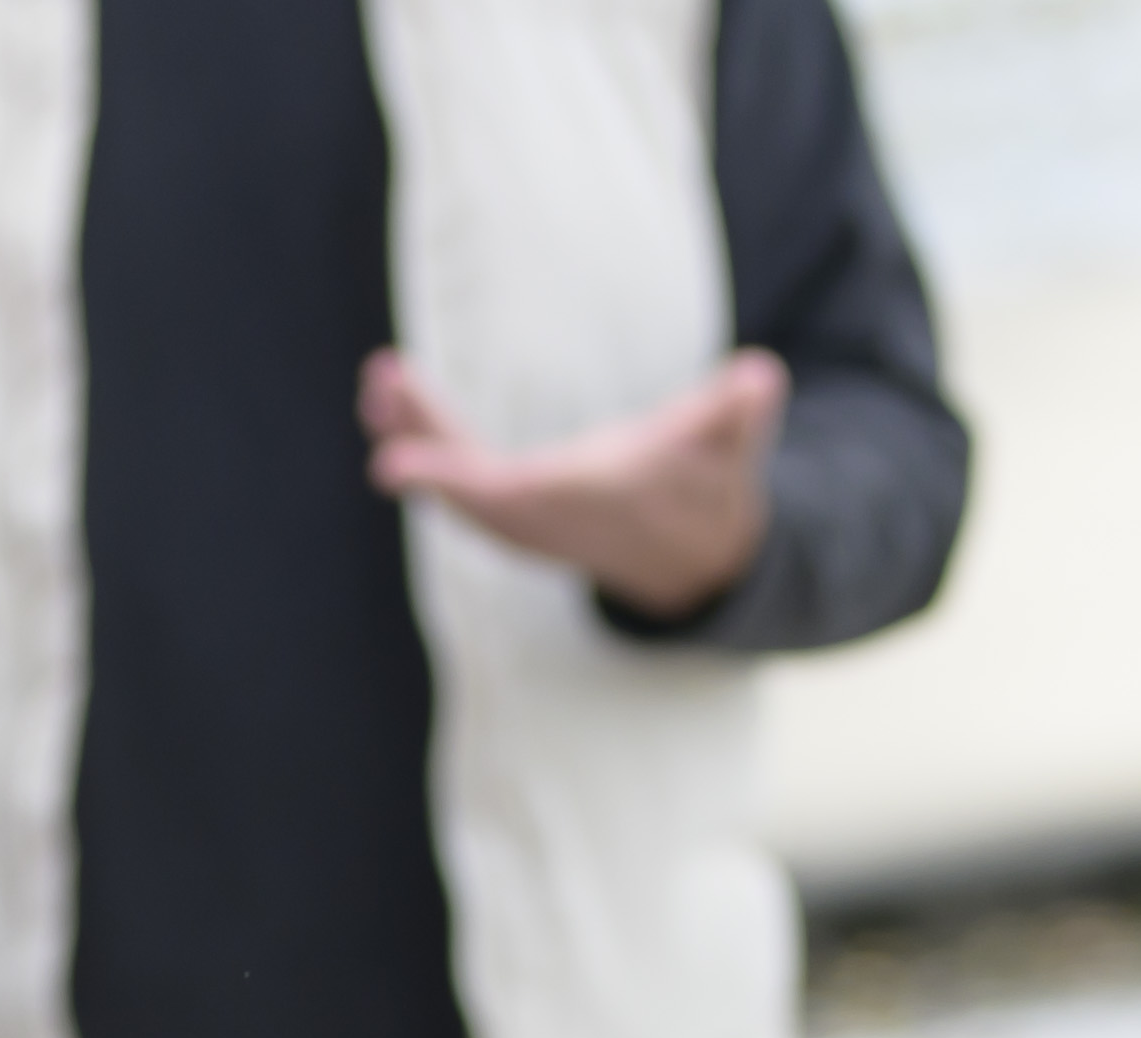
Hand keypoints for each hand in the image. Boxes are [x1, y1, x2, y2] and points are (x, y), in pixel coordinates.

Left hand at [358, 344, 783, 625]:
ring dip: (417, 429)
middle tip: (382, 383)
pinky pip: (463, 471)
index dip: (449, 479)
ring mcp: (527, 515)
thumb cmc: (714, 485)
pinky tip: (396, 395)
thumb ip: (740, 412)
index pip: (507, 493)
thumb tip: (759, 381)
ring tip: (381, 380)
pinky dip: (430, 435)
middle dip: (421, 439)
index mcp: (588, 500)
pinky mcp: (519, 503)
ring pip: (458, 478)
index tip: (392, 465)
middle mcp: (546, 515)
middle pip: (468, 485)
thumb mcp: (733, 443)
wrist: (702, 554)